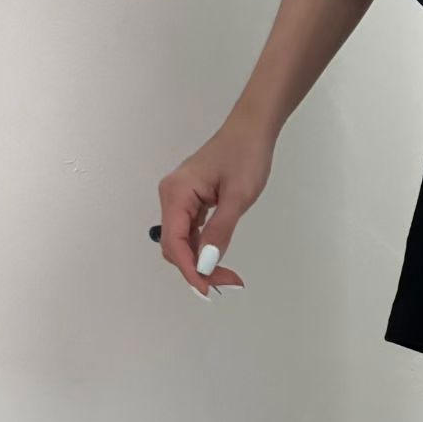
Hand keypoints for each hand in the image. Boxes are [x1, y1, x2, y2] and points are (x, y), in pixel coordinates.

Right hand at [157, 116, 272, 297]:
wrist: (251, 130)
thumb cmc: (246, 157)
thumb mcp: (238, 198)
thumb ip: (219, 232)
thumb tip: (204, 264)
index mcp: (176, 193)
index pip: (173, 242)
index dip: (188, 270)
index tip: (207, 290)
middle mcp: (171, 196)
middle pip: (174, 245)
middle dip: (197, 268)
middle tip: (229, 283)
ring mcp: (179, 198)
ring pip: (182, 241)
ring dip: (201, 261)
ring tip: (229, 276)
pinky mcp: (190, 200)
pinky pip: (190, 231)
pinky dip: (203, 248)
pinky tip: (219, 258)